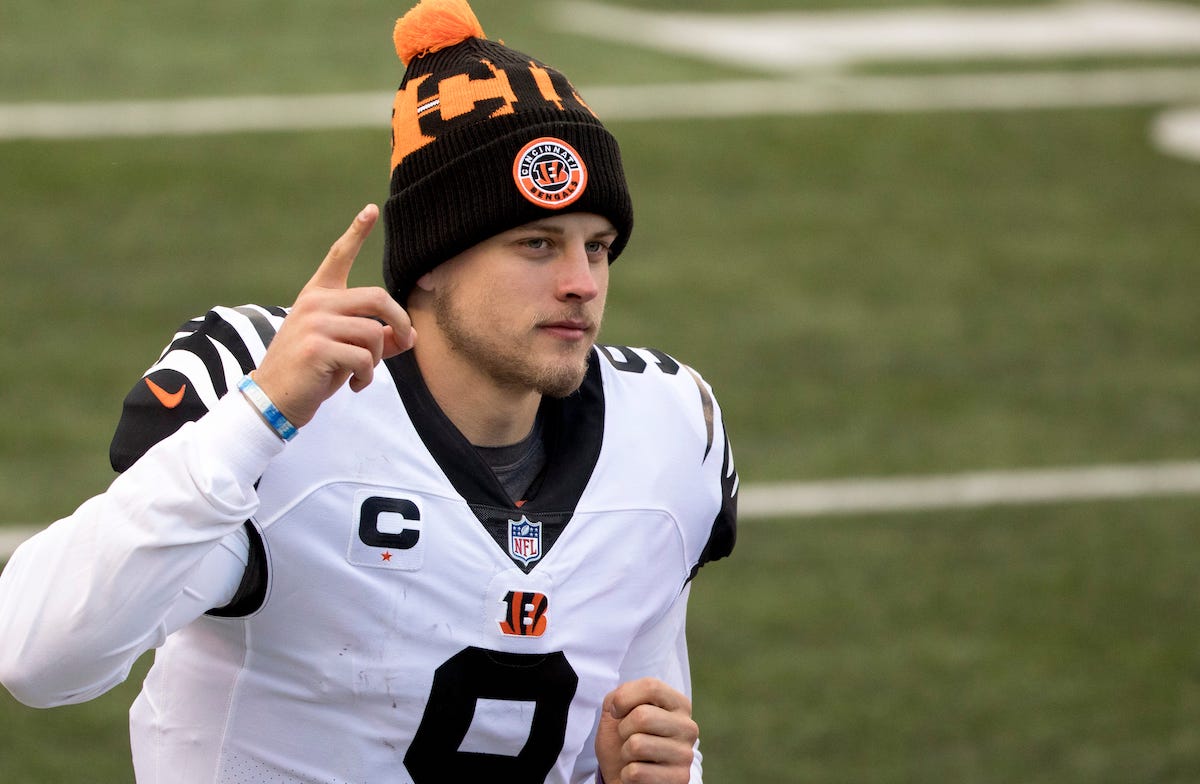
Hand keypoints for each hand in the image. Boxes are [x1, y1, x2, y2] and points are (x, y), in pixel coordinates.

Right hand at [252, 204, 414, 427]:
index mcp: (317, 296)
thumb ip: (376, 338)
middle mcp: (315, 303)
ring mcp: (314, 323)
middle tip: (406, 342)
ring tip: (362, 373)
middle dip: (401, 323)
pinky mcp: (317, 347)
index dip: (356, 232)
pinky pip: (365, 357)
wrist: (273, 399)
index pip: (338, 257)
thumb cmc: (311, 373)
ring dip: (379, 359)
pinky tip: (354, 385)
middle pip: (378, 298)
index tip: (370, 209)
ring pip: (375, 332)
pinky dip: (367, 376)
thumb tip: (411, 335)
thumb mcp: (344, 350)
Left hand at [595, 678, 698, 783]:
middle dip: (623, 729)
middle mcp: (688, 727)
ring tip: (634, 756)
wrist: (623, 776)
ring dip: (625, 753)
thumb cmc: (622, 740)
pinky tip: (638, 774)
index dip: (624, 699)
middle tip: (627, 738)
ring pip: (637, 745)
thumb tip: (618, 700)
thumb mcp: (617, 711)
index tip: (618, 712)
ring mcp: (685, 755)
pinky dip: (627, 774)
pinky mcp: (678, 779)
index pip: (651, 687)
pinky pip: (636, 772)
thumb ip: (619, 696)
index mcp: (679, 704)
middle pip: (642, 716)